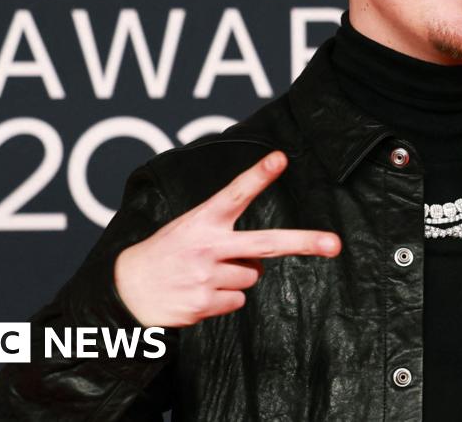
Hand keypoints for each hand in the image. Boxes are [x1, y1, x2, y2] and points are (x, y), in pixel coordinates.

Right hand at [114, 150, 340, 327]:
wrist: (126, 291)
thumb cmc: (166, 254)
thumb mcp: (188, 228)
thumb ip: (225, 234)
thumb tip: (261, 261)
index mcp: (202, 220)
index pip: (234, 193)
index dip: (258, 175)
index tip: (280, 159)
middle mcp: (208, 246)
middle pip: (267, 243)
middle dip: (305, 242)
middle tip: (335, 244)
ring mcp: (208, 276)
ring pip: (252, 276)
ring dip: (236, 277)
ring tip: (204, 274)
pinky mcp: (205, 303)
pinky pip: (238, 300)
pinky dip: (224, 298)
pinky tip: (199, 292)